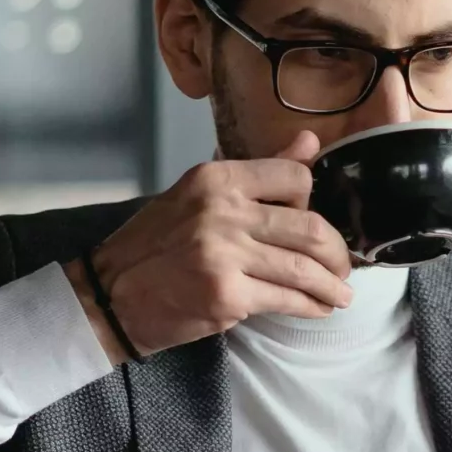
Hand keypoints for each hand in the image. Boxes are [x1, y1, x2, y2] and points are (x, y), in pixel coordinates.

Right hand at [64, 131, 352, 362]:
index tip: (316, 223)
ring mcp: (224, 255)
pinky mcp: (227, 296)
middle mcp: (222, 211)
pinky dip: (311, 306)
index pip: (294, 177)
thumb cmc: (156, 244)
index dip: (314, 202)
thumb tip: (310, 142)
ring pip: (304, 268)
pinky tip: (319, 308)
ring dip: (331, 284)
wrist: (109, 294)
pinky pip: (287, 299)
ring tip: (340, 294)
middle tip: (342, 267)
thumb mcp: (199, 195)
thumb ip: (259, 172)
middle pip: (308, 226)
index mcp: (216, 178)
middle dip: (336, 252)